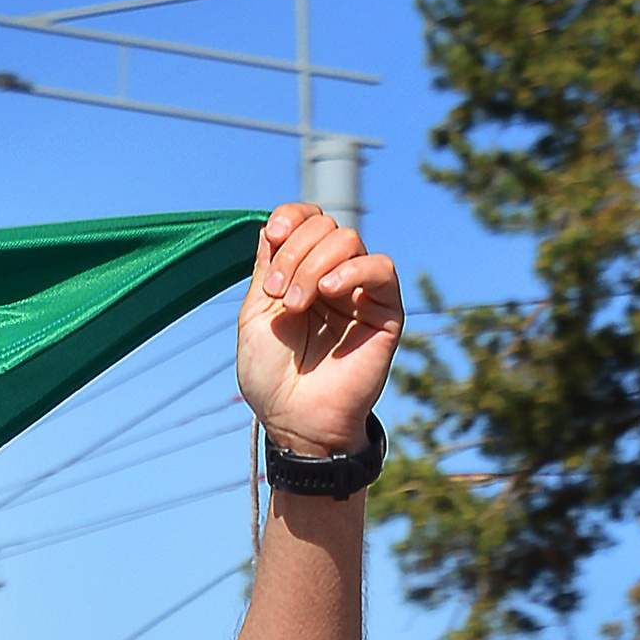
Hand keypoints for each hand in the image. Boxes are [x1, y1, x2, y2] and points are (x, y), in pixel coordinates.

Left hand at [237, 204, 402, 457]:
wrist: (296, 422)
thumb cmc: (271, 378)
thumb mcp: (254, 316)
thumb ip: (266, 267)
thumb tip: (273, 223)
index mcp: (301, 273)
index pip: (306, 220)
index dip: (291, 217)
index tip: (273, 236)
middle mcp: (332, 276)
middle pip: (324, 227)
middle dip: (295, 253)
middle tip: (278, 295)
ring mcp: (359, 291)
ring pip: (348, 240)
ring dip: (314, 265)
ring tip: (295, 305)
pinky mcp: (385, 310)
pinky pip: (380, 268)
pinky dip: (353, 269)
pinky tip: (329, 291)